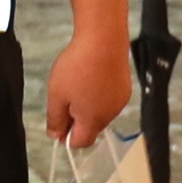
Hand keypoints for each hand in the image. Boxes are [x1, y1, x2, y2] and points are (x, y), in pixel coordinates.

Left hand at [44, 31, 132, 150]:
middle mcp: (110, 115)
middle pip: (91, 128)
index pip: (80, 142)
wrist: (104, 40)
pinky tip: (94, 77)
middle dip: (78, 120)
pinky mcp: (126, 88)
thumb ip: (55, 119)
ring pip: (101, 114)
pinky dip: (101, 96)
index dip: (66, 137)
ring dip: (90, 107)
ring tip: (80, 84)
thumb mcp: (57, 94)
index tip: (58, 120)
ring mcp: (120, 101)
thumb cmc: (77, 67)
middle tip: (66, 97)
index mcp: (93, 120)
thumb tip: (56, 136)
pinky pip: (110, 100)